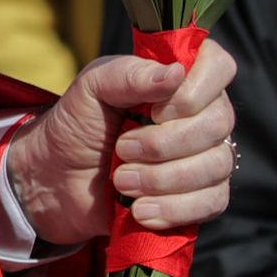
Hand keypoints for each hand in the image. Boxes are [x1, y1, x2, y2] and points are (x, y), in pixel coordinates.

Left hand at [4, 37, 239, 246]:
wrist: (58, 179)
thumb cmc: (78, 124)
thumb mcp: (92, 89)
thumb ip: (129, 75)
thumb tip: (176, 72)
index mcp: (180, 79)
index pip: (218, 66)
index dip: (194, 91)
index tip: (155, 111)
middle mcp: (202, 114)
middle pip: (218, 123)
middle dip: (164, 143)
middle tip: (121, 149)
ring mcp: (207, 156)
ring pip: (216, 166)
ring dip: (162, 179)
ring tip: (121, 182)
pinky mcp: (202, 196)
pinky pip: (213, 202)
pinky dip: (174, 209)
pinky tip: (140, 210)